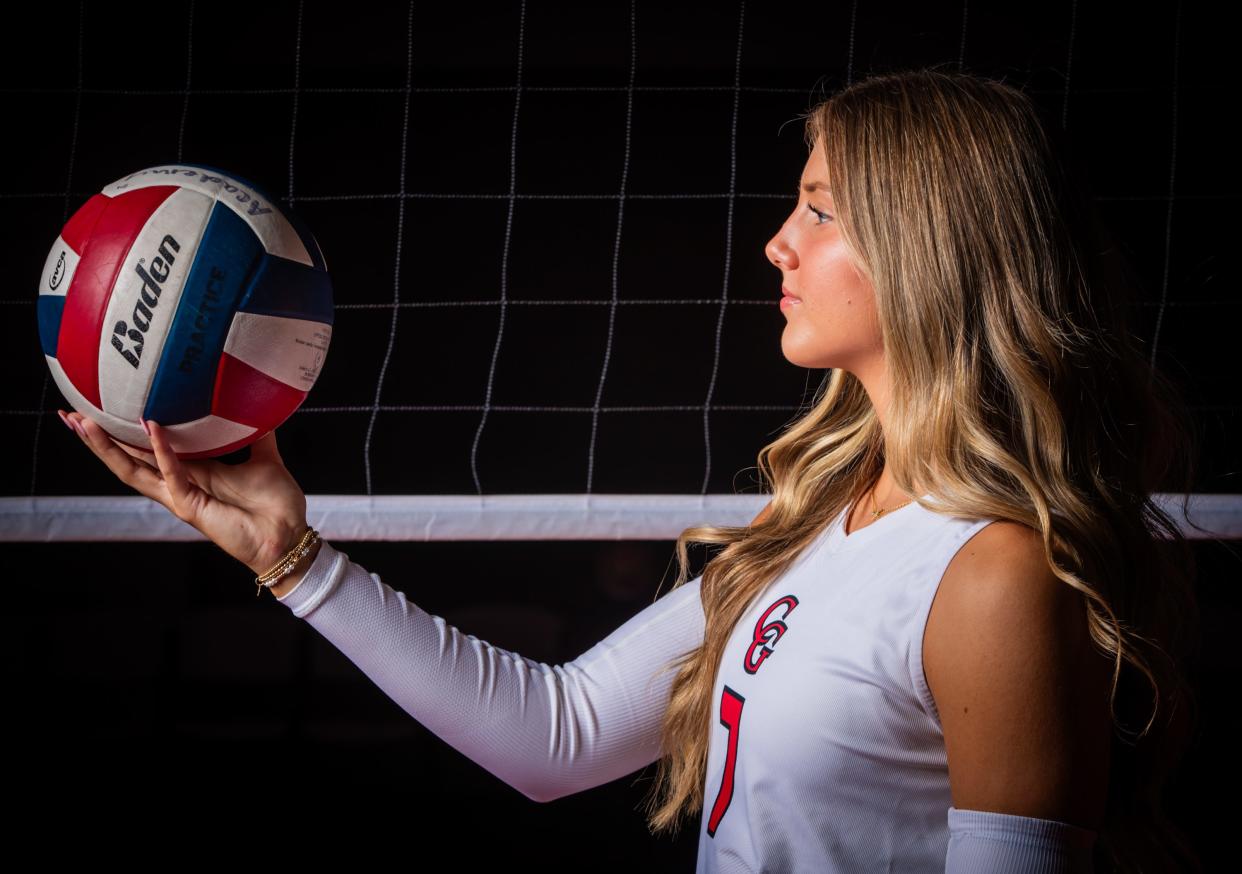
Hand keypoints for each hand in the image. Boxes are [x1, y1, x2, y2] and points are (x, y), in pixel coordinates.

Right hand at [59, 409, 309, 576]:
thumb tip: (258, 405)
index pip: (145, 450)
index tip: (96, 411)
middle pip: (126, 460)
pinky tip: (152, 429)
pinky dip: (163, 452)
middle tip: (69, 415)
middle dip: (97, 440)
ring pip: (133, 471)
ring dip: (108, 447)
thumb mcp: (264, 459)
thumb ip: (257, 435)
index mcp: (190, 472)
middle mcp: (178, 484)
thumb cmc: (275, 504)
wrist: (289, 535)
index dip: (120, 434)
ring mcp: (181, 497)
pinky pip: (173, 475)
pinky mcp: (192, 507)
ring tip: (84, 423)